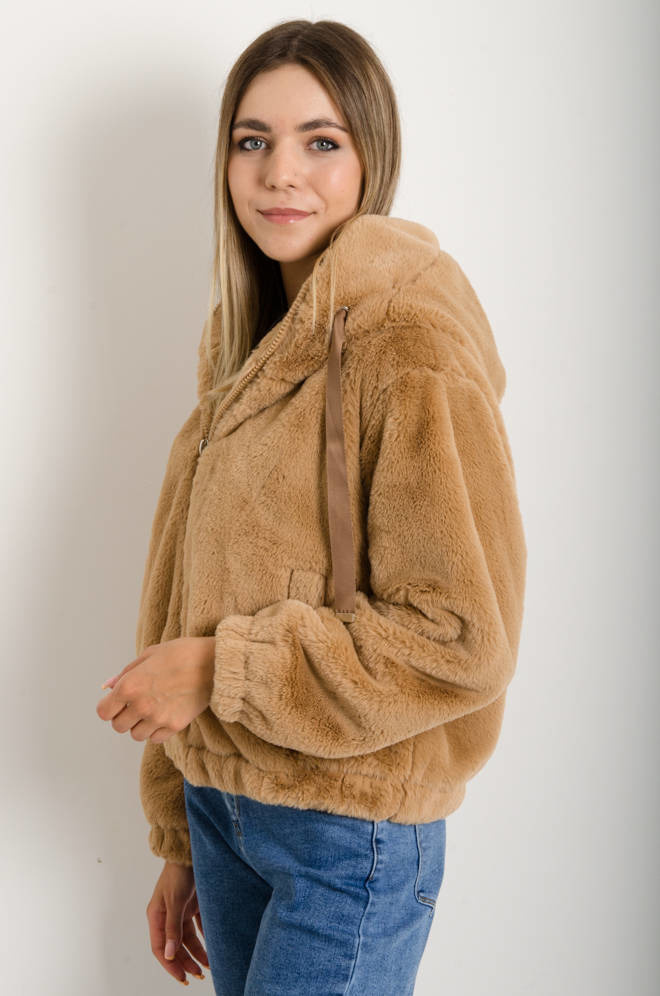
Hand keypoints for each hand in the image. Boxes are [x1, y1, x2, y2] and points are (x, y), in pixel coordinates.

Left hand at [96, 637, 215, 742]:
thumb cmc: (181, 653)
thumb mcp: (149, 655)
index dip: (109, 706)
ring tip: (153, 709)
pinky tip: (164, 715)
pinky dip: (156, 730)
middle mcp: (140, 705)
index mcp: (129, 686)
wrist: (214, 663)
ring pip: (136, 735)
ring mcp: (157, 718)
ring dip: (140, 725)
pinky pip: (155, 739)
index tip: (117, 702)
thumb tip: (108, 686)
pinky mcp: (174, 726)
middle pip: (118, 726)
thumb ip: (126, 673)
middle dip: (124, 716)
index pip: (104, 712)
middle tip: (136, 704)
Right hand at [146, 861, 209, 983]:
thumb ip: (172, 928)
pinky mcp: (192, 904)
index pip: (160, 948)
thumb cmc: (178, 873)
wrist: (189, 850)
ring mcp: (180, 910)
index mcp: (156, 916)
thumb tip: (168, 954)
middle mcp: (167, 916)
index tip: (182, 977)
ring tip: (208, 967)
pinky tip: (213, 947)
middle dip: (185, 962)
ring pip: (187, 938)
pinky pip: (198, 926)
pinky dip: (205, 937)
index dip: (170, 965)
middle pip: (174, 946)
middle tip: (198, 976)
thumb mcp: (175, 901)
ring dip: (197, 952)